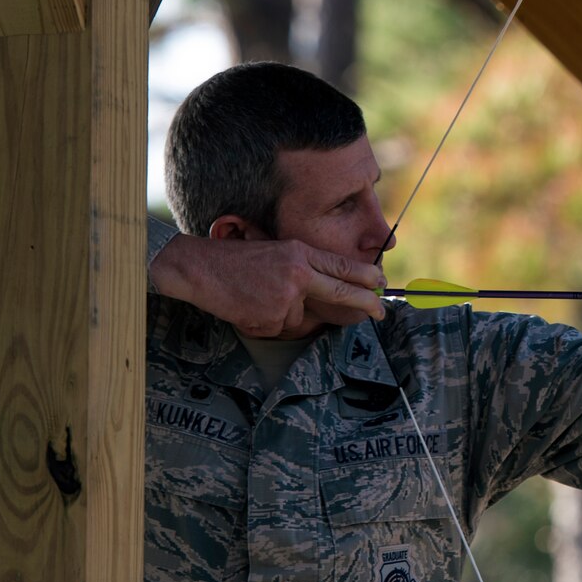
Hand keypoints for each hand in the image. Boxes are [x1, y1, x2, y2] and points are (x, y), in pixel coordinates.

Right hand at [150, 233, 386, 336]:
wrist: (200, 269)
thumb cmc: (235, 260)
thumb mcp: (276, 252)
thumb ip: (304, 269)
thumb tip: (330, 291)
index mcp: (299, 253)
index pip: (341, 266)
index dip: (365, 276)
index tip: (381, 284)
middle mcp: (297, 274)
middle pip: (340, 292)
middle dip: (365, 303)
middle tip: (380, 312)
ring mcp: (285, 297)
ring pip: (301, 318)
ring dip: (284, 315)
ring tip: (258, 297)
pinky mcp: (271, 317)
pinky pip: (279, 328)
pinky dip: (266, 323)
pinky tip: (249, 307)